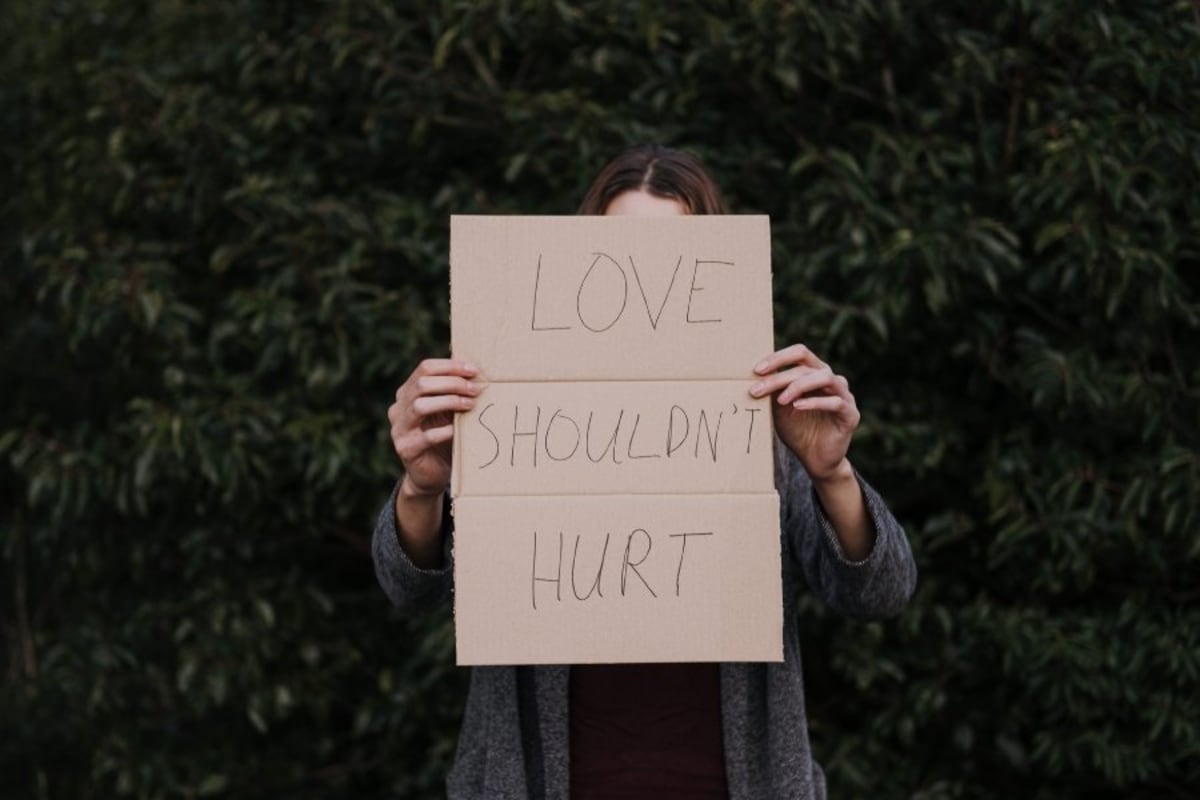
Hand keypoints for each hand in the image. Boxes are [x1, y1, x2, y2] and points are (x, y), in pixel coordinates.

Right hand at [387, 358, 479, 494]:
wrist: (430, 474)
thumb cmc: (443, 437)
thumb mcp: (448, 411)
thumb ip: (453, 392)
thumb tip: (475, 370)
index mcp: (407, 393)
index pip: (424, 369)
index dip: (450, 367)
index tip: (473, 371)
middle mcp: (399, 408)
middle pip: (422, 384)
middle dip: (452, 383)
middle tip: (475, 389)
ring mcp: (399, 429)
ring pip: (420, 406)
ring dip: (449, 402)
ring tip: (469, 405)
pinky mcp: (405, 449)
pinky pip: (426, 436)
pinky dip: (445, 430)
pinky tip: (458, 429)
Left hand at [749, 344, 859, 480]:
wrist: (815, 459)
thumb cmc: (797, 430)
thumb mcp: (780, 408)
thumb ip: (774, 391)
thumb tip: (755, 375)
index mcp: (815, 373)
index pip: (800, 353)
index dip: (779, 357)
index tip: (756, 370)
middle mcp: (832, 379)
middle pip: (807, 366)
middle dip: (780, 376)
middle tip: (758, 389)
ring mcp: (844, 395)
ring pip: (825, 377)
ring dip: (798, 386)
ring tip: (780, 399)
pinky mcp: (850, 414)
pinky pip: (835, 402)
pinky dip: (815, 402)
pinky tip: (798, 407)